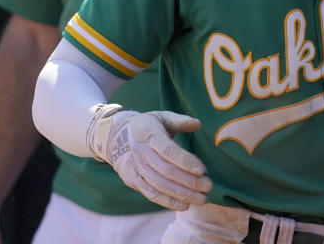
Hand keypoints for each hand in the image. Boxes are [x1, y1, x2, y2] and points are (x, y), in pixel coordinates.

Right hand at [87, 104, 211, 210]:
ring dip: (181, 194)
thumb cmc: (146, 126)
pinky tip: (184, 205)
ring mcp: (135, 169)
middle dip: (189, 181)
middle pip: (166, 171)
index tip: (202, 170)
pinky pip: (151, 194)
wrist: (114, 137)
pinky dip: (168, 201)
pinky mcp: (133, 181)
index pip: (168, 151)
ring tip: (201, 198)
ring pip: (159, 185)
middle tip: (208, 186)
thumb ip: (180, 121)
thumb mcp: (161, 117)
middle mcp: (140, 153)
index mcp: (149, 134)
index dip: (185, 161)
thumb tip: (198, 124)